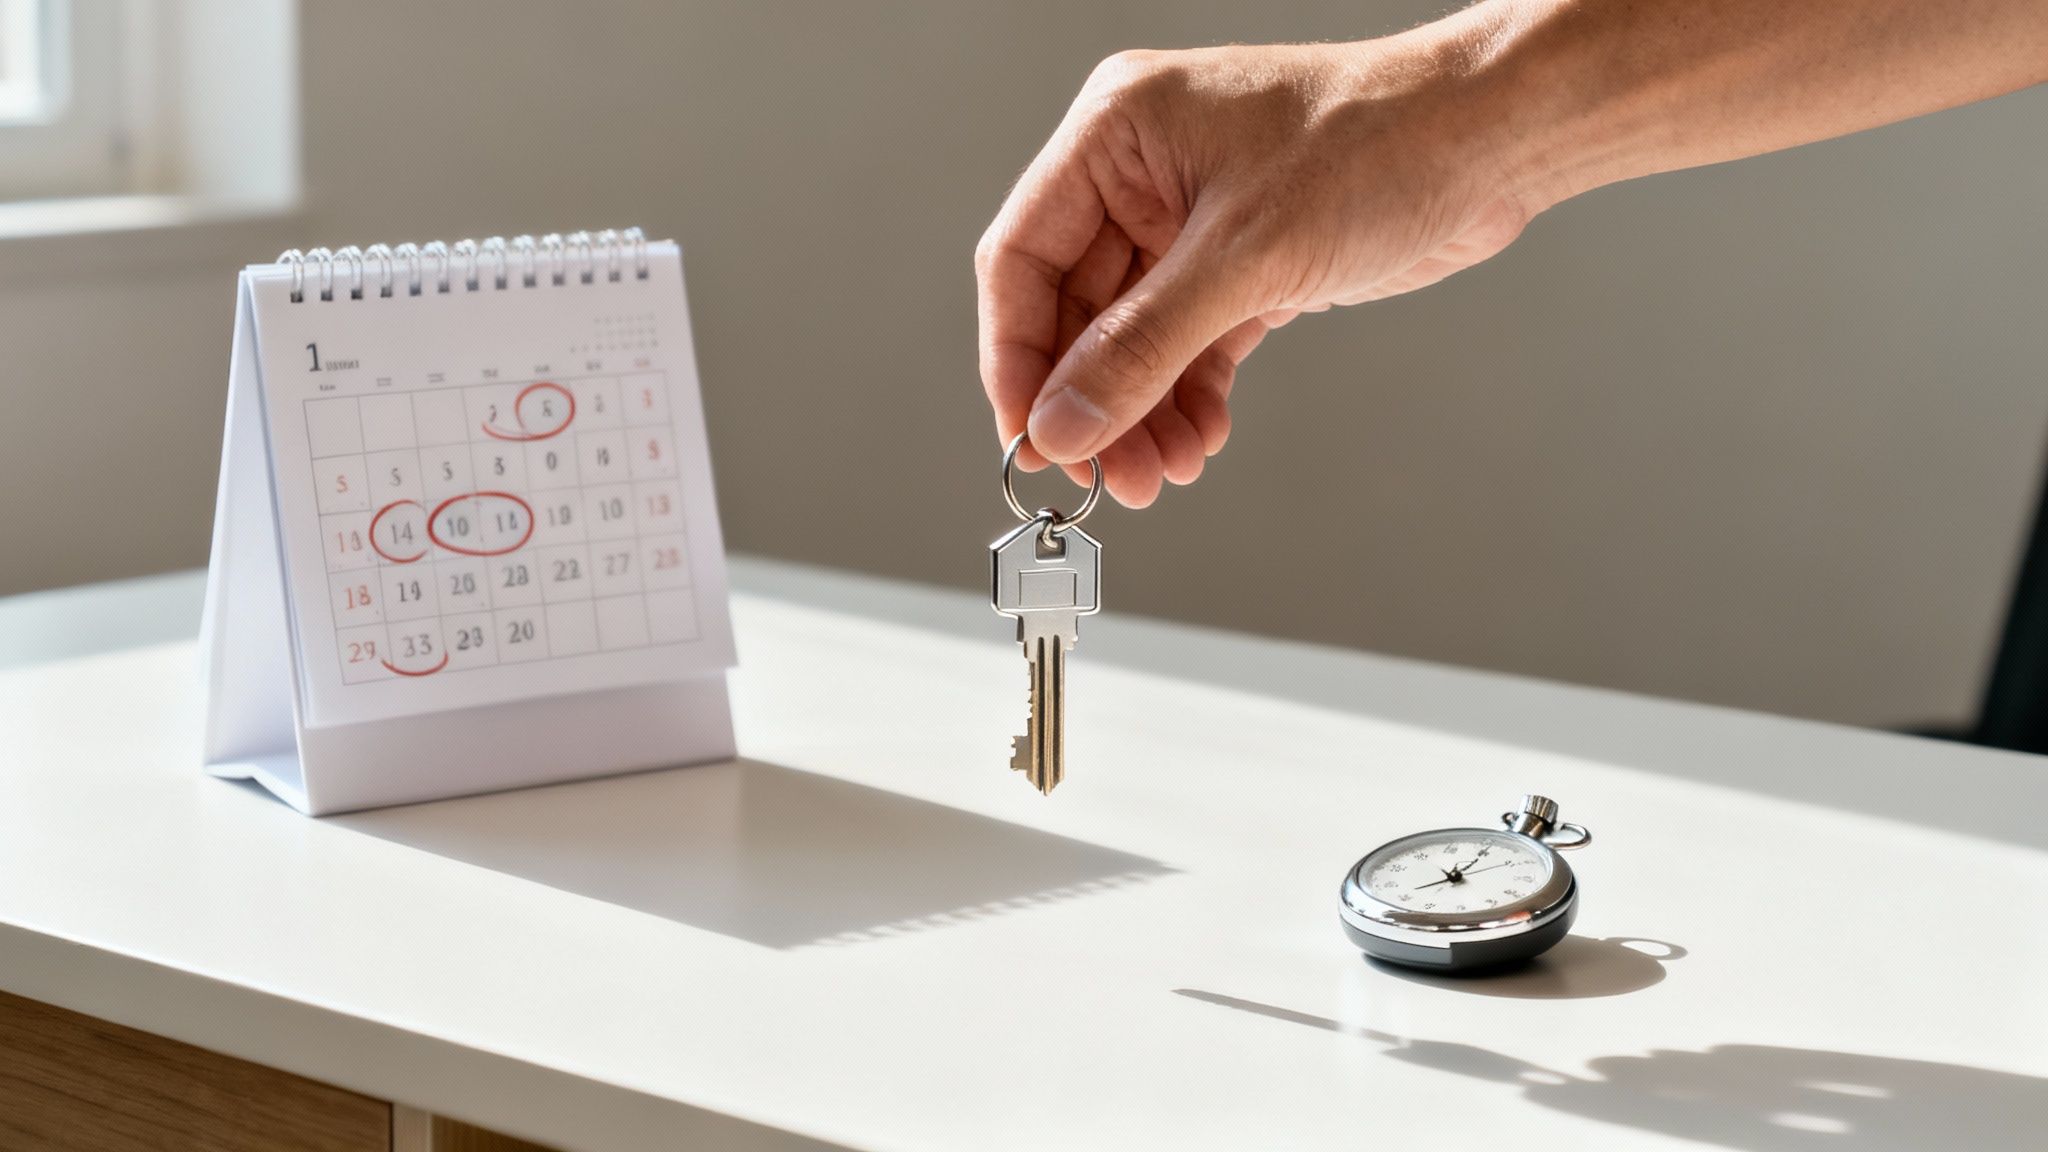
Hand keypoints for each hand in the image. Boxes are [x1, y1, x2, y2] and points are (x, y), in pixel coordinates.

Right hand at [975, 36, 1531, 506]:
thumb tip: (1065, 422)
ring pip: (1133, 339)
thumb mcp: (1245, 256)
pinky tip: (1198, 438)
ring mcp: (1191, 220)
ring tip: (1160, 472)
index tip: (1031, 437)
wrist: (1494, 140)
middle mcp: (1142, 174)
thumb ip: (1143, 348)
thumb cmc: (1383, 141)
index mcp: (1116, 133)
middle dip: (1093, 402)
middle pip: (1076, 311)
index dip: (1016, 358)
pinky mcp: (1243, 262)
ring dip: (1142, 412)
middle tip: (1105, 475)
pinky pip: (1189, 344)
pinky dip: (1189, 396)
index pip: (1022, 258)